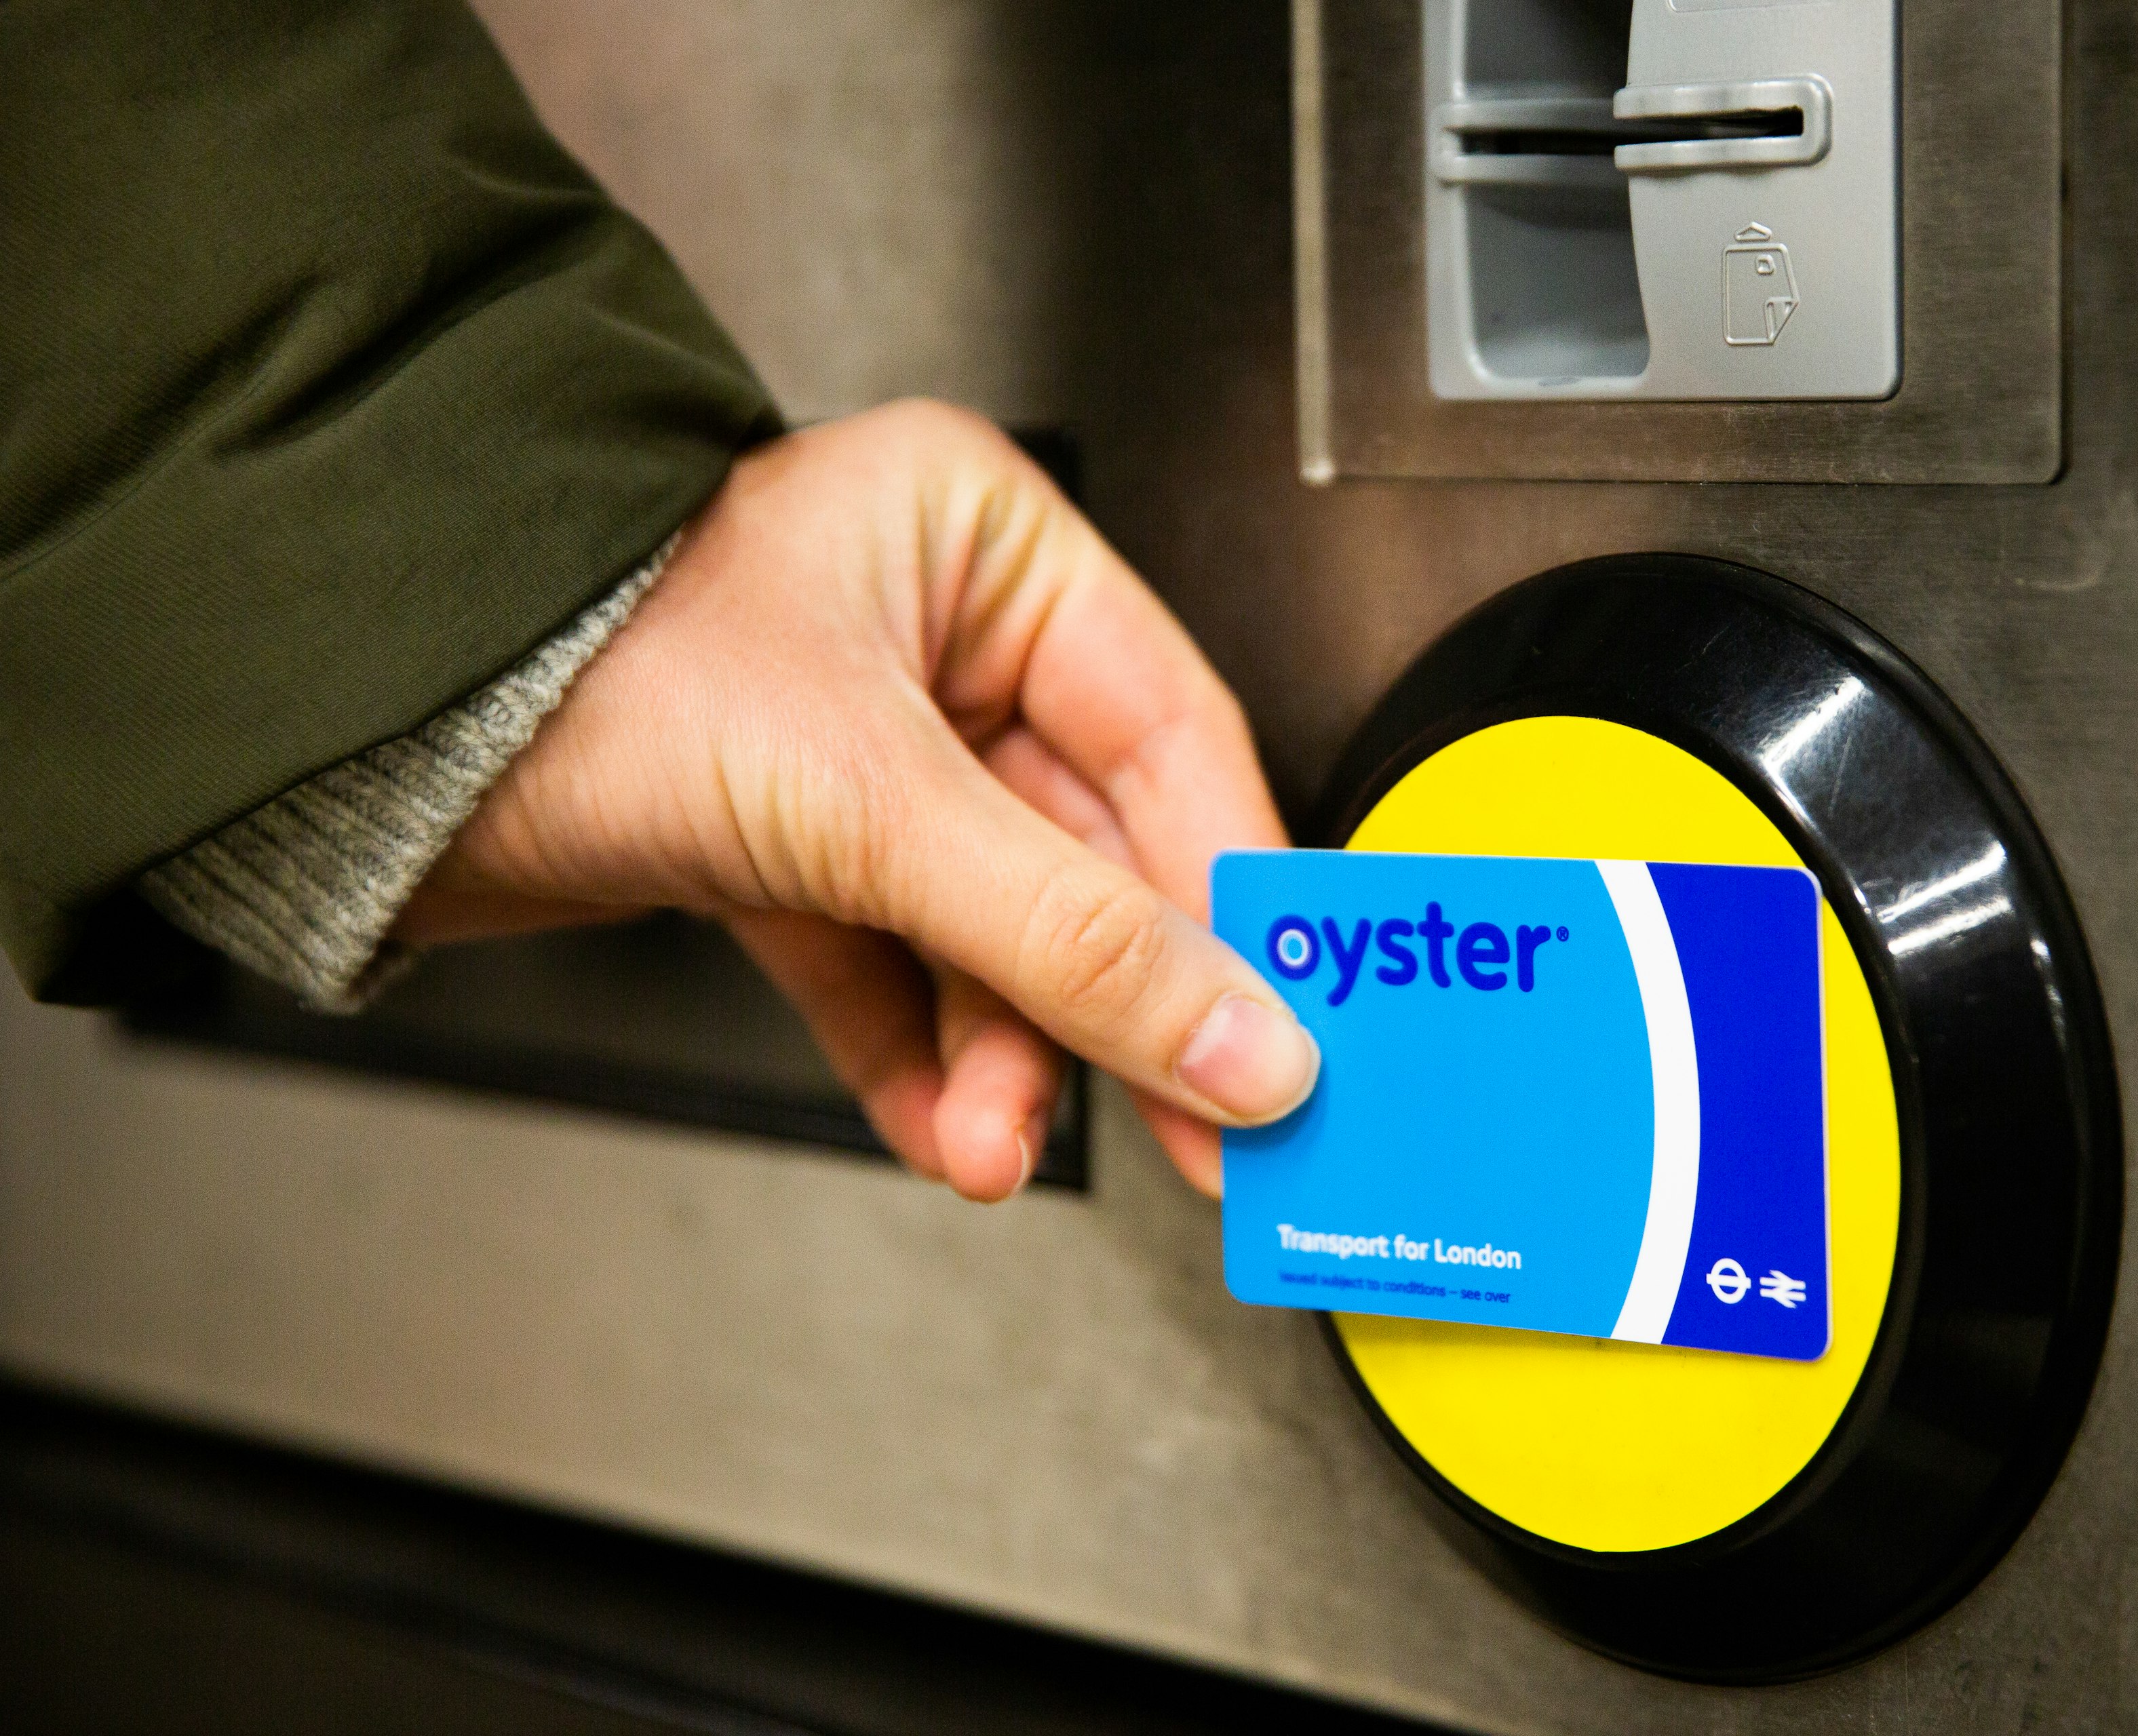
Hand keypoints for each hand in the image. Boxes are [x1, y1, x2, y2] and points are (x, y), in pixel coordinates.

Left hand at [392, 402, 1317, 1200]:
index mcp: (981, 542)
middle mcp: (932, 635)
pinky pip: (893, 963)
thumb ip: (1072, 935)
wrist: (364, 739)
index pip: (1169, 735)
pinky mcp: (788, 841)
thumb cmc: (586, 663)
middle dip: (1115, 1003)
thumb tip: (1242, 1038)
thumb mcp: (873, 803)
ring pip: (994, 923)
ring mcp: (861, 745)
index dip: (1234, 893)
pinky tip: (941, 1130)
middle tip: (1198, 1124)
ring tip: (995, 1143)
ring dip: (1007, 1052)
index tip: (1285, 1019)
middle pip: (1091, 849)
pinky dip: (920, 1053)